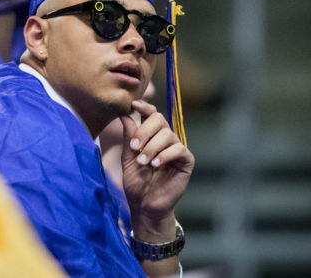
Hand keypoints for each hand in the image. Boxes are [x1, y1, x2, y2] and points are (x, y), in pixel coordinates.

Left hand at [120, 100, 193, 232]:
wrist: (145, 206)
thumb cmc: (136, 183)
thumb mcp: (128, 158)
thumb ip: (129, 138)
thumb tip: (124, 115)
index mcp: (151, 136)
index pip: (150, 115)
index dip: (144, 107)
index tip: (133, 105)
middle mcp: (165, 139)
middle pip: (159, 119)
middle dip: (145, 131)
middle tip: (135, 147)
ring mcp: (176, 149)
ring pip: (167, 135)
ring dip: (152, 147)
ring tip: (143, 162)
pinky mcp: (186, 161)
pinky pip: (178, 149)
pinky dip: (165, 155)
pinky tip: (155, 164)